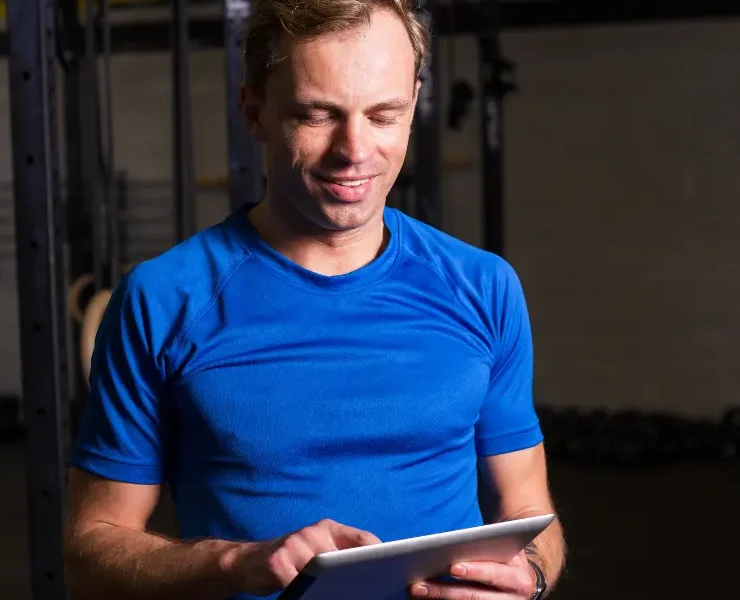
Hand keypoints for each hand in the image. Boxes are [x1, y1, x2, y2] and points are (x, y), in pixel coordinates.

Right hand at [226, 518, 381, 595]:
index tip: (391, 574)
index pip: (362, 540)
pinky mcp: (279, 562)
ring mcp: (295, 545)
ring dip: (332, 590)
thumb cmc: (290, 560)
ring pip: (323, 572)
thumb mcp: (315, 551)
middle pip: (345, 558)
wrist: (247, 562)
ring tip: (341, 595)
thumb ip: (337, 555)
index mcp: (328, 528)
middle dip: (357, 576)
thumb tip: (369, 574)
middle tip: (369, 591)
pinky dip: (308, 595)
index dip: (379, 556)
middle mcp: (313, 532)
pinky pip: (300, 584)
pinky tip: (311, 597)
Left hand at [409, 550, 534, 599]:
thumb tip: (448, 545)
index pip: (495, 575)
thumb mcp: (503, 549)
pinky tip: (425, 599)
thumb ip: (485, 546)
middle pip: (474, 597)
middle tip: (419, 585)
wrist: (521, 579)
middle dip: (444, 590)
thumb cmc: (506, 557)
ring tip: (416, 590)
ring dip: (438, 599)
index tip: (452, 568)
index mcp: (518, 579)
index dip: (475, 571)